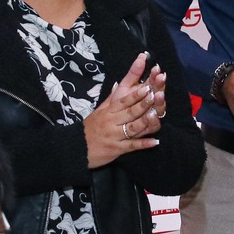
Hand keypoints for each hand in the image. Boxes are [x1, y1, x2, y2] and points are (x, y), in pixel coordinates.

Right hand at [86, 53, 160, 167]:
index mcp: (108, 111)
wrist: (77, 148)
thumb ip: (111, 99)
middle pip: (130, 112)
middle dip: (143, 104)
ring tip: (156, 115)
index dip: (136, 95)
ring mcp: (114, 136)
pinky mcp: (117, 149)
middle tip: (156, 95)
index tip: (147, 87)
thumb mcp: (99, 111)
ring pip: (132, 128)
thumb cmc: (89, 128)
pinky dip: (143, 144)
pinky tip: (155, 141)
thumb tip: (118, 84)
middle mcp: (111, 122)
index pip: (123, 101)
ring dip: (145, 121)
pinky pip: (132, 146)